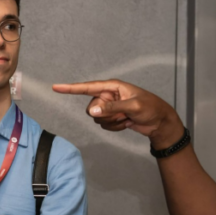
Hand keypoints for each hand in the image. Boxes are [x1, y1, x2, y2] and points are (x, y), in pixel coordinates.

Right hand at [52, 79, 184, 149]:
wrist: (159, 122)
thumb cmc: (151, 108)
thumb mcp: (132, 106)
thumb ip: (111, 108)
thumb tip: (92, 111)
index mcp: (112, 87)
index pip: (87, 87)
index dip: (71, 88)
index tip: (55, 87)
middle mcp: (108, 95)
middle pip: (91, 108)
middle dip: (105, 115)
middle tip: (122, 114)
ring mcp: (109, 107)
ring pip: (97, 119)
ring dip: (112, 122)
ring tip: (127, 118)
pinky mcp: (112, 117)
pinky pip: (104, 126)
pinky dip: (115, 127)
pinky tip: (126, 123)